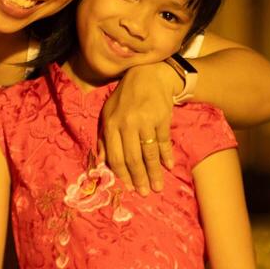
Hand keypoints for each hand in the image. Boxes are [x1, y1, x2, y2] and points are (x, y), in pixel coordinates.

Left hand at [100, 60, 180, 194]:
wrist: (148, 75)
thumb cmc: (125, 98)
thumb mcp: (108, 114)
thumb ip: (104, 138)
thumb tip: (101, 162)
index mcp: (111, 124)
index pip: (116, 156)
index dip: (122, 174)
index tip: (129, 188)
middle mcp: (127, 124)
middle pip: (133, 158)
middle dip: (139, 178)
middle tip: (146, 193)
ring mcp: (145, 121)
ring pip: (149, 152)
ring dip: (154, 172)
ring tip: (158, 186)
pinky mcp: (162, 118)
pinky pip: (163, 141)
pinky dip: (166, 156)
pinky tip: (168, 167)